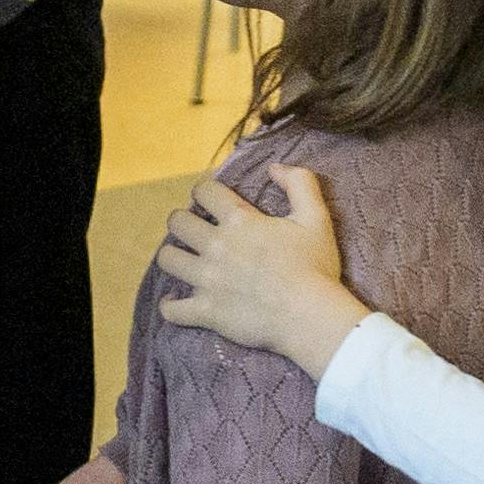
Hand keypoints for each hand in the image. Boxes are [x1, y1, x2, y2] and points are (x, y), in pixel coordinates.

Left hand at [151, 165, 369, 373]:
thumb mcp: (316, 217)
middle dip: (182, 221)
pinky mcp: (206, 311)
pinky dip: (170, 305)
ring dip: (173, 256)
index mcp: (239, 221)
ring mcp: (207, 280)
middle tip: (194, 229)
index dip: (204, 191)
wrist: (310, 316)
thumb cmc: (315, 267)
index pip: (204, 191)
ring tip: (183, 260)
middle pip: (177, 222)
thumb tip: (275, 167)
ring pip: (167, 259)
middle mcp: (217, 247)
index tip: (209, 199)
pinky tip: (176, 300)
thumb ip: (300, 183)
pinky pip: (172, 309)